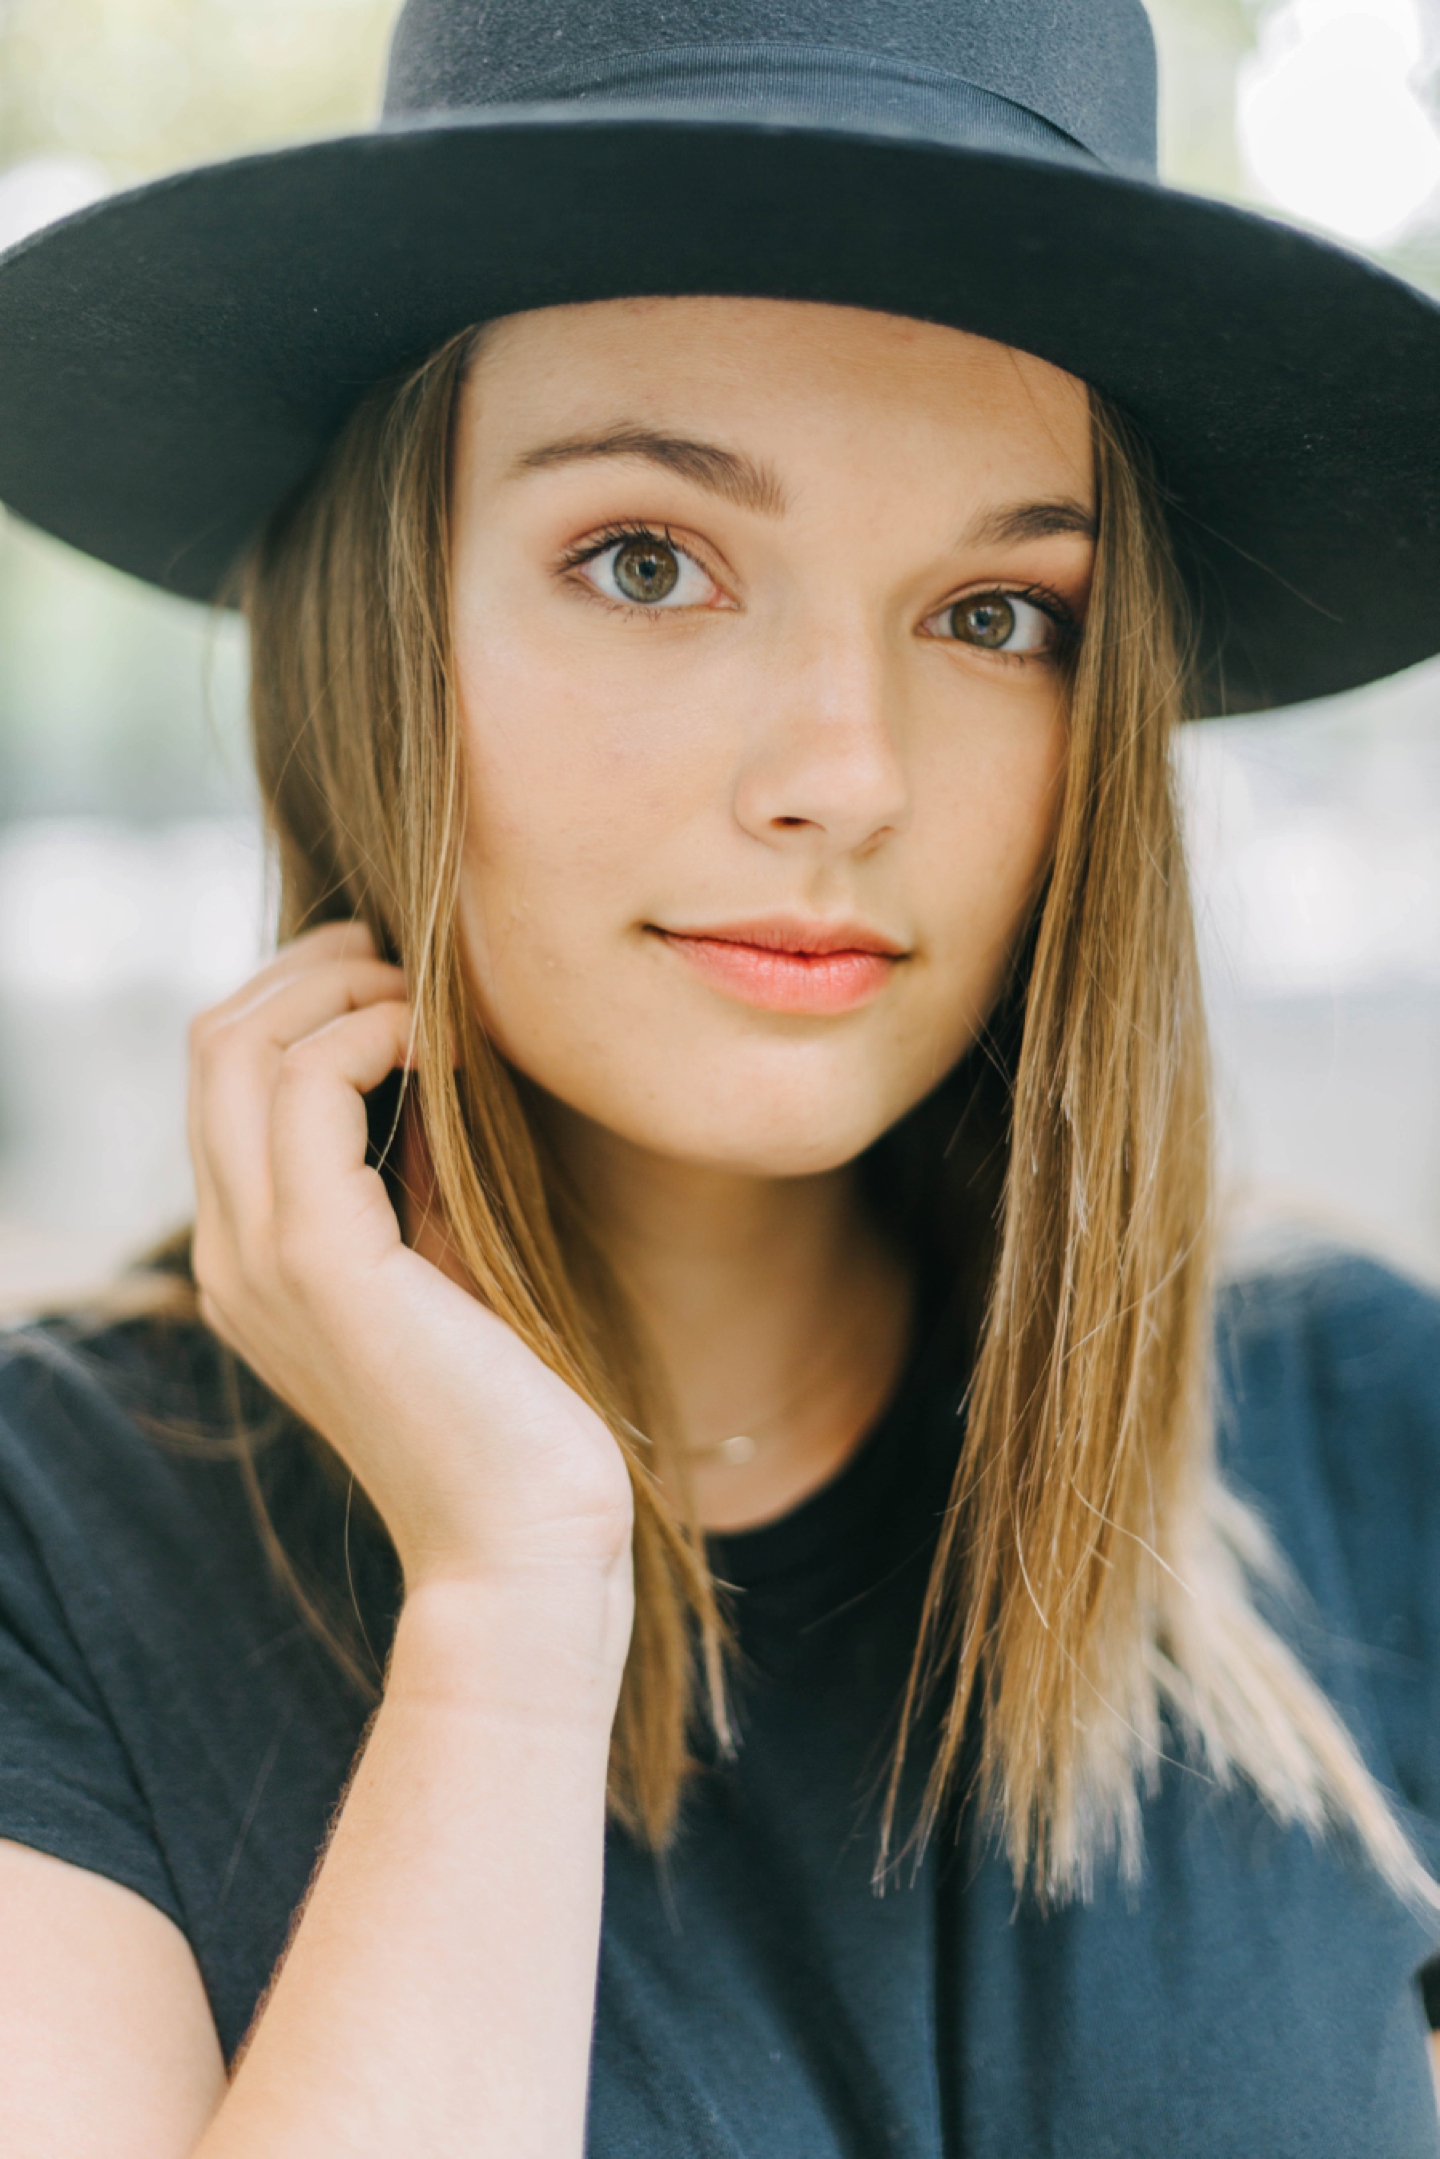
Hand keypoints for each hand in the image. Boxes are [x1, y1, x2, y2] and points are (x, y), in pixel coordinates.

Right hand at [188, 923, 634, 1626]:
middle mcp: (231, 1253)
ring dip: (345, 992)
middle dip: (311, 971)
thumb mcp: (445, 1261)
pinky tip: (450, 1055)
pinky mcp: (320, 1261)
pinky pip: (308, 1086)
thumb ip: (410, 1173)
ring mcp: (261, 1257)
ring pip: (239, 1045)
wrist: (523, 1539)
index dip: (301, 999)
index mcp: (253, 1256)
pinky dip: (376, 1037)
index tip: (399, 983)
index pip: (223, 1078)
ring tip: (434, 1007)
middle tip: (410, 965)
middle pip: (212, 1040)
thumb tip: (428, 1059)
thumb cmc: (510, 1407)